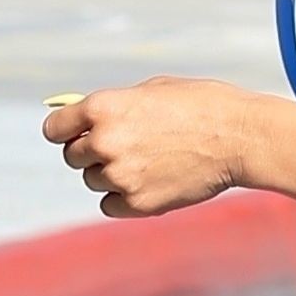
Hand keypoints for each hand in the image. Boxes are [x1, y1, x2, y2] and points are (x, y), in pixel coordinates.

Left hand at [41, 74, 258, 218]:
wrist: (241, 137)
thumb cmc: (201, 105)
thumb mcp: (152, 90)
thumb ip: (114, 107)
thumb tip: (85, 122)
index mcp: (103, 107)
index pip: (55, 128)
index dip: (66, 130)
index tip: (74, 134)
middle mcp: (104, 143)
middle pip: (72, 157)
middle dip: (91, 152)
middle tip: (122, 146)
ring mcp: (120, 176)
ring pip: (93, 181)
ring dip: (110, 174)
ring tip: (147, 161)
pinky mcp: (139, 204)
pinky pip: (110, 205)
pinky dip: (123, 197)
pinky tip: (150, 181)